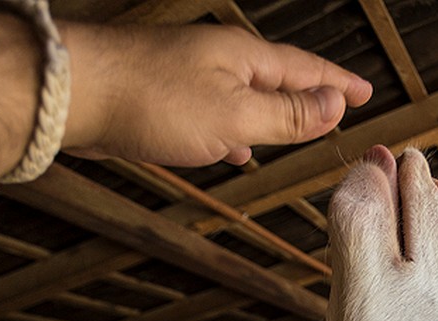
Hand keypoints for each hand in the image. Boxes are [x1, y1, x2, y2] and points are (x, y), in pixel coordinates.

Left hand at [63, 24, 372, 166]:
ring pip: (242, 96)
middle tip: (335, 108)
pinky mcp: (160, 98)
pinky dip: (232, 129)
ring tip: (291, 133)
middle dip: (306, 96)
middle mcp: (216, 59)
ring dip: (270, 115)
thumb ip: (285, 115)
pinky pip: (212, 111)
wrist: (74, 93)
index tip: (364, 92)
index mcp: (242, 57)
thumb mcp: (234, 115)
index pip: (305, 68)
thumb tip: (332, 107)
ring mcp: (186, 76)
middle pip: (275, 78)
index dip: (337, 83)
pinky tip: (229, 147)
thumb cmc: (149, 100)